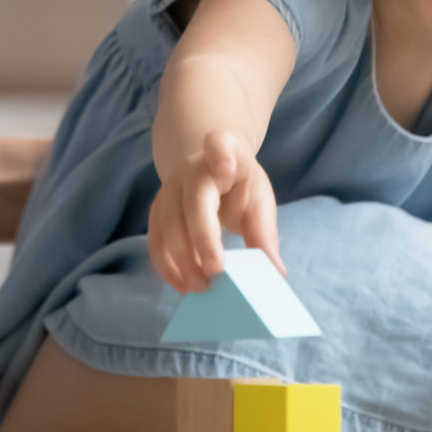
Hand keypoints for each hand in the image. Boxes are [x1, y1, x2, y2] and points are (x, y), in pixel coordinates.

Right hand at [148, 129, 280, 293]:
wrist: (206, 169)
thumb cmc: (239, 186)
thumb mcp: (259, 198)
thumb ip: (264, 232)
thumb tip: (275, 271)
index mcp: (227, 155)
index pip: (220, 144)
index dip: (221, 153)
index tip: (225, 165)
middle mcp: (192, 170)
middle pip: (193, 201)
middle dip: (202, 238)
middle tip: (215, 272)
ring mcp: (169, 189)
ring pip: (167, 224)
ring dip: (181, 260)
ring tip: (201, 287)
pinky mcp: (157, 211)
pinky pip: (156, 240)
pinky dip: (167, 266)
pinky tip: (183, 285)